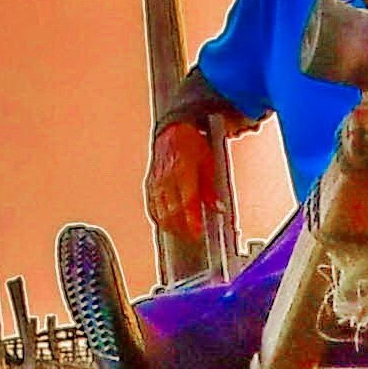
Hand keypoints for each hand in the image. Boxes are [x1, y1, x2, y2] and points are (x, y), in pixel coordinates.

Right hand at [146, 116, 228, 241]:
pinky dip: (159, 219)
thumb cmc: (191, 145)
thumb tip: (217, 207)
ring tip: (182, 234)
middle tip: (193, 237)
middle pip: (172, 210)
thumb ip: (211, 187)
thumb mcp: (209, 162)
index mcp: (183, 169)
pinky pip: (152, 207)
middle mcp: (167, 178)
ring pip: (160, 212)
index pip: (187, 200)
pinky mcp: (150, 186)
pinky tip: (167, 226)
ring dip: (172, 226)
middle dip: (182, 227)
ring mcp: (156, 183)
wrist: (172, 131)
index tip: (198, 231)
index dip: (192, 219)